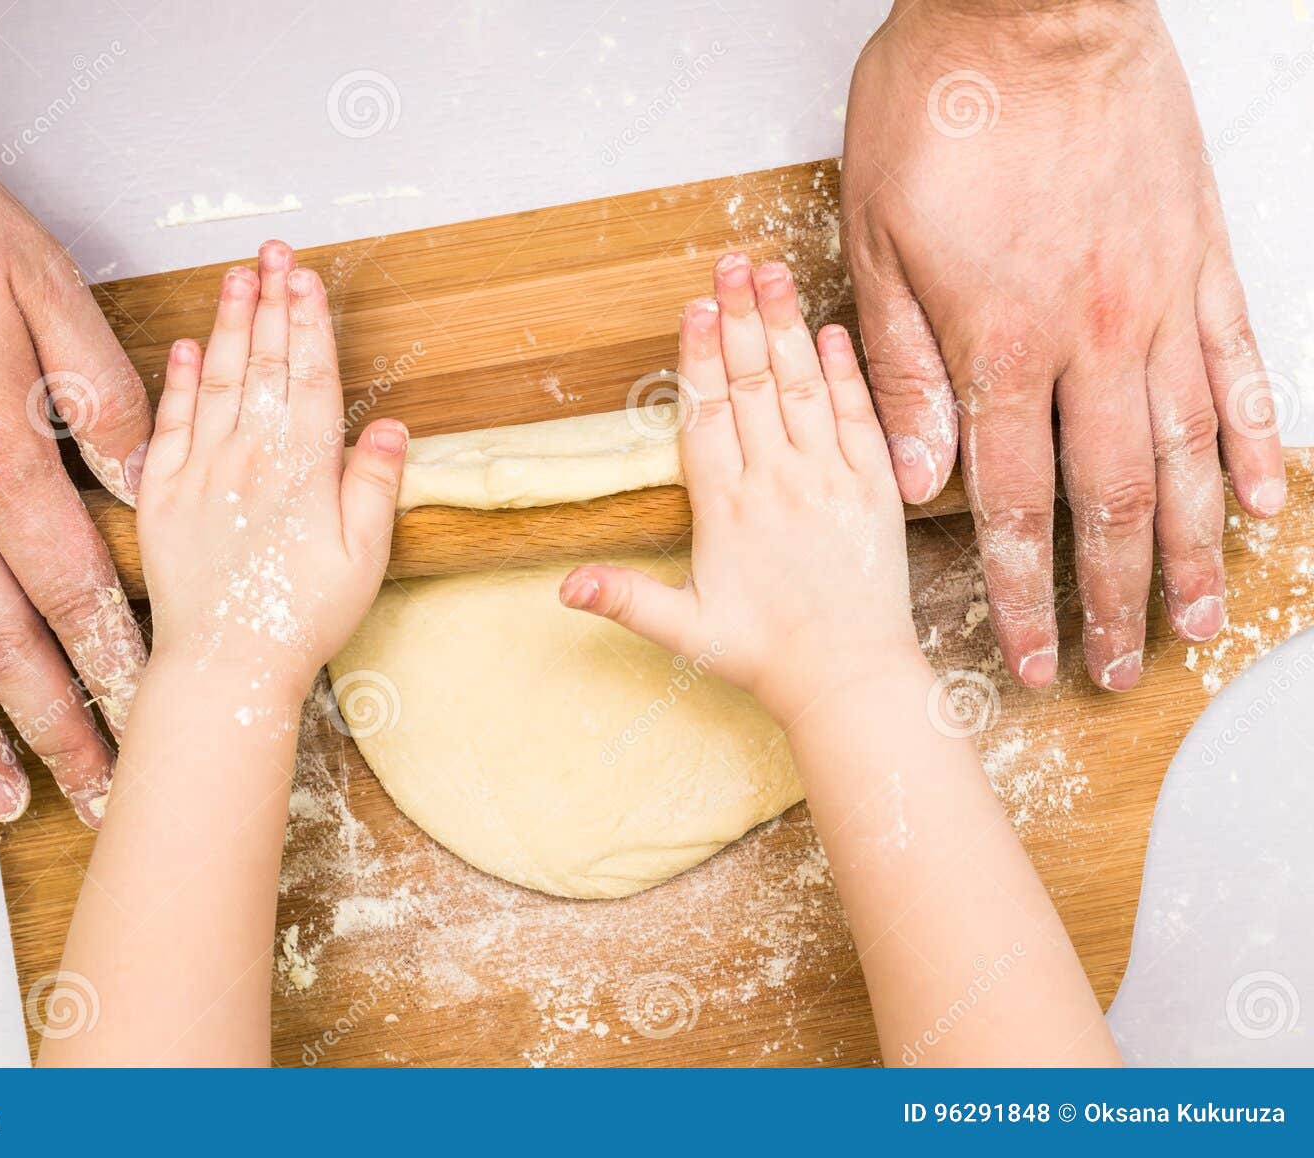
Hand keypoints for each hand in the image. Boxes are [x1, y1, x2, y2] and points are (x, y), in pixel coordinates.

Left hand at [136, 243, 406, 697]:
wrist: (226, 666)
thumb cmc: (301, 619)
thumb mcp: (363, 558)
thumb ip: (374, 486)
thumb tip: (389, 428)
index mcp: (302, 466)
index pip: (308, 375)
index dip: (309, 322)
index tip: (307, 277)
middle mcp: (249, 456)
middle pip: (262, 361)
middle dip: (270, 301)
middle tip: (273, 251)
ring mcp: (201, 471)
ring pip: (215, 378)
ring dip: (226, 323)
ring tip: (236, 277)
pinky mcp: (164, 495)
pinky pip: (169, 422)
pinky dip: (177, 379)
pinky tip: (184, 346)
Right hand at [559, 254, 918, 724]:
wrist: (849, 680)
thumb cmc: (763, 658)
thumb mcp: (683, 631)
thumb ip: (624, 599)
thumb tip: (562, 586)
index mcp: (725, 509)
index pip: (705, 414)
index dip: (699, 356)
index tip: (695, 305)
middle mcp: (776, 483)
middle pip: (752, 385)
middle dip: (740, 318)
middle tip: (732, 263)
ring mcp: (828, 481)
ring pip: (802, 388)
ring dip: (786, 327)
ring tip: (772, 273)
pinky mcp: (873, 490)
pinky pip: (858, 418)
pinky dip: (845, 371)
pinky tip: (831, 330)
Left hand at [841, 0, 1282, 690]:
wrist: (1032, 6)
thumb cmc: (943, 110)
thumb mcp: (878, 242)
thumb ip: (904, 368)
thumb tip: (915, 477)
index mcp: (999, 344)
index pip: (1010, 505)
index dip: (1020, 593)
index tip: (1029, 654)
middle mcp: (1090, 340)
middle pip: (1107, 503)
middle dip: (1108, 598)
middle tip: (1109, 666)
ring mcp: (1159, 303)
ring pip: (1183, 453)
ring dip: (1188, 547)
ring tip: (1192, 618)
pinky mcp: (1202, 260)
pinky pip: (1238, 368)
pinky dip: (1250, 441)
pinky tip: (1258, 499)